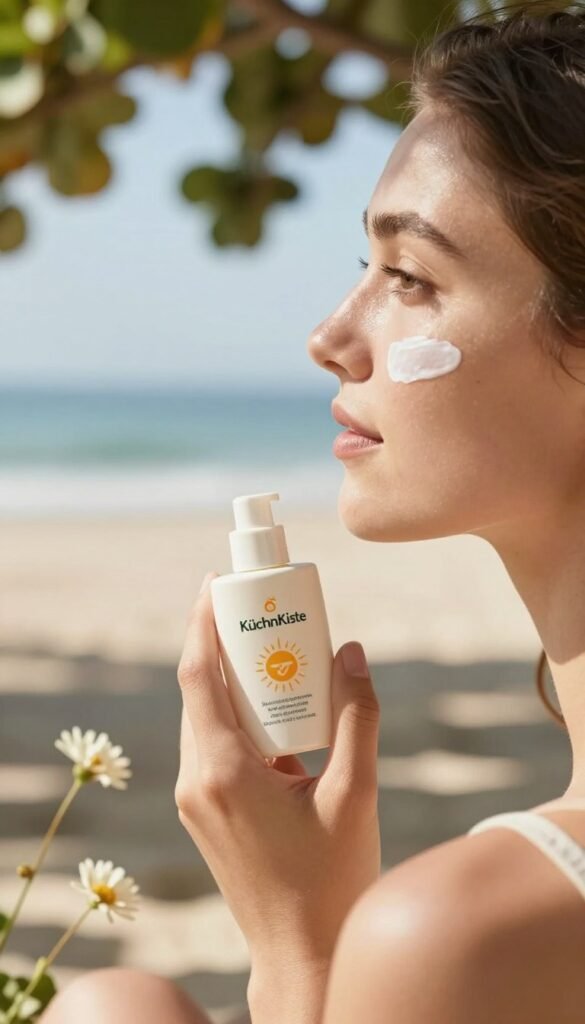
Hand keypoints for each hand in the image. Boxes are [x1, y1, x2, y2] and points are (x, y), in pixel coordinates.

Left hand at [175, 570, 380, 971]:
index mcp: (222, 772)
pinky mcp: (207, 812)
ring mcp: (197, 800)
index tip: (217, 580)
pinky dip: (240, 717)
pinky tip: (283, 712)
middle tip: (267, 608)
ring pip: (206, 718)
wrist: (303, 954)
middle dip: (228, 643)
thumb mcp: (356, 794)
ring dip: (236, 681)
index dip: (202, 620)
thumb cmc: (331, 881)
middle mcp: (197, 782)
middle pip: (201, 690)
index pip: (198, 675)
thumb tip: (351, 652)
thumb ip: (357, 716)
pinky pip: (215, 745)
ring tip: (280, 653)